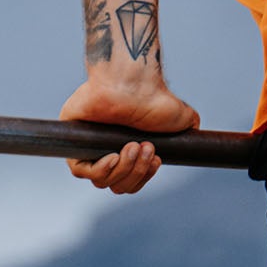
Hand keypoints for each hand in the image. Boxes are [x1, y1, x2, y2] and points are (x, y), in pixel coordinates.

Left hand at [59, 79, 199, 194]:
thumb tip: (192, 144)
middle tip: (145, 148)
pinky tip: (113, 157)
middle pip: (118, 185)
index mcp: (128, 152)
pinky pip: (81, 170)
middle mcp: (108, 152)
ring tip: (132, 146)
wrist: (134, 80)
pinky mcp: (74, 141)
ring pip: (101, 181)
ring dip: (123, 168)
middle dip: (136, 172)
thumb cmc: (154, 95)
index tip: (156, 158)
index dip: (144, 176)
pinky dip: (101, 169)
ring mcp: (89, 148)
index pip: (131, 182)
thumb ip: (187, 134)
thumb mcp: (181, 119)